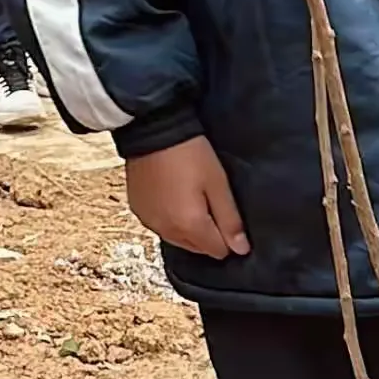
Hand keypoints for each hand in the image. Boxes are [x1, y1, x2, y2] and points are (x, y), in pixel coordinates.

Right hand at [125, 134, 249, 258]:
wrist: (153, 128)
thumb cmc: (189, 152)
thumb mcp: (217, 184)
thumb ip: (230, 221)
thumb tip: (241, 250)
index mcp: (189, 227)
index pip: (217, 251)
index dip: (227, 237)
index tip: (226, 215)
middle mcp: (166, 231)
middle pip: (197, 248)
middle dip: (207, 233)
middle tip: (209, 202)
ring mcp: (149, 221)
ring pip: (178, 238)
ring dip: (187, 227)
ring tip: (190, 197)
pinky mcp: (137, 210)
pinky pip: (160, 225)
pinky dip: (169, 218)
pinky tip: (172, 196)